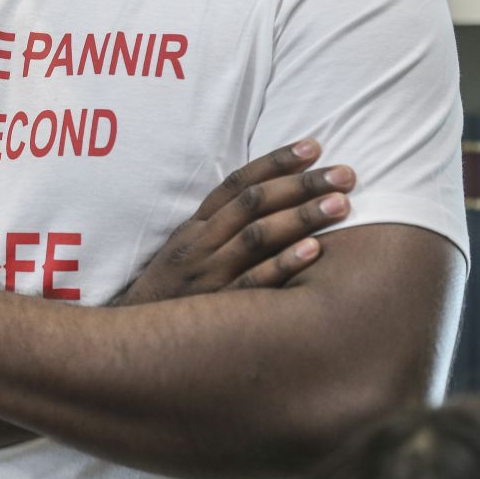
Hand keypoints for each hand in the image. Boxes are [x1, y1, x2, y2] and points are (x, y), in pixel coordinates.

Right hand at [119, 139, 353, 304]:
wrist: (135, 332)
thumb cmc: (172, 288)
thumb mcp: (187, 249)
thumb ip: (220, 226)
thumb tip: (269, 198)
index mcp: (195, 226)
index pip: (237, 183)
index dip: (275, 162)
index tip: (314, 146)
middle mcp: (202, 243)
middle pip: (253, 203)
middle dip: (300, 184)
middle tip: (345, 173)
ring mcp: (209, 274)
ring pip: (256, 236)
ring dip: (301, 217)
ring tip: (341, 203)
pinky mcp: (219, 306)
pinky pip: (254, 282)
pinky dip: (283, 265)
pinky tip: (315, 251)